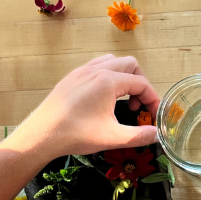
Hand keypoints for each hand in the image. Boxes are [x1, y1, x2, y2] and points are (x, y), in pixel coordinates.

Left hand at [14, 54, 159, 158]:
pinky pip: (97, 67)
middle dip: (140, 84)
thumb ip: (140, 135)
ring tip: (123, 100)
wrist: (43, 134)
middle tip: (138, 106)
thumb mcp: (113, 138)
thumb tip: (157, 135)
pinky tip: (104, 98)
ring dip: (124, 77)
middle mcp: (96, 69)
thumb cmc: (77, 134)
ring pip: (112, 62)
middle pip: (130, 65)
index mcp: (108, 81)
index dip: (152, 99)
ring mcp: (82, 71)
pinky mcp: (73, 77)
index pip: (141, 83)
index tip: (154, 115)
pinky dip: (108, 77)